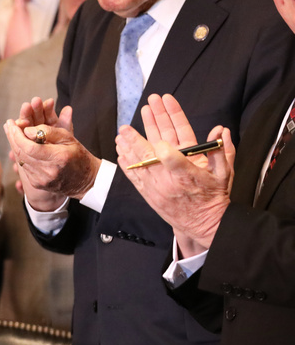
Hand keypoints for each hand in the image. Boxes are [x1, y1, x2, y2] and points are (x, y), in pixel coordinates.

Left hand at [6, 97, 98, 210]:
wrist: (85, 180)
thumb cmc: (78, 155)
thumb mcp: (69, 138)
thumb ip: (49, 132)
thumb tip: (27, 130)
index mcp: (59, 157)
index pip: (30, 147)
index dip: (18, 135)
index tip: (12, 123)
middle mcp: (48, 171)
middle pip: (22, 153)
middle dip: (13, 137)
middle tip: (9, 124)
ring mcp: (42, 179)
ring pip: (21, 160)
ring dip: (15, 145)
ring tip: (12, 131)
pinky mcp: (37, 183)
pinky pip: (24, 167)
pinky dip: (21, 155)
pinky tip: (19, 145)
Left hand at [116, 93, 233, 255]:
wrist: (201, 223)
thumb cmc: (213, 196)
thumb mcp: (224, 173)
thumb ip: (223, 150)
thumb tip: (221, 129)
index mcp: (189, 175)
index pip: (176, 162)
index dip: (167, 152)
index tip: (161, 142)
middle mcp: (169, 182)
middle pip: (151, 157)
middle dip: (141, 137)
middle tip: (132, 121)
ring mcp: (156, 188)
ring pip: (139, 165)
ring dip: (129, 147)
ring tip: (121, 133)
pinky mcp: (149, 193)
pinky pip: (134, 177)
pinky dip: (127, 164)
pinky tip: (121, 151)